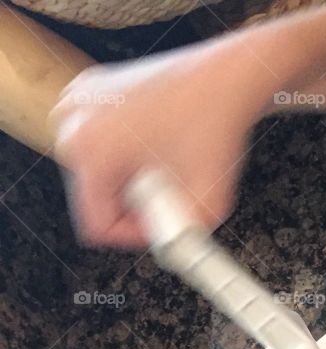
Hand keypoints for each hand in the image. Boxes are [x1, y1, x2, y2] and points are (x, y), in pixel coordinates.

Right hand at [50, 42, 263, 246]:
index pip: (98, 227)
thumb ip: (182, 247)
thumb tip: (166, 266)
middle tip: (172, 191)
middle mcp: (73, 123)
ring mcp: (78, 102)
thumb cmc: (215, 129)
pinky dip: (129, 153)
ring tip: (167, 163)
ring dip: (131, 181)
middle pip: (95, 199)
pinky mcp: (91, 92)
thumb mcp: (206, 208)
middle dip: (134, 206)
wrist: (225, 79)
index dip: (135, 237)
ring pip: (98, 173)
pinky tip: (158, 142)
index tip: (162, 228)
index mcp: (89, 153)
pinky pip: (102, 144)